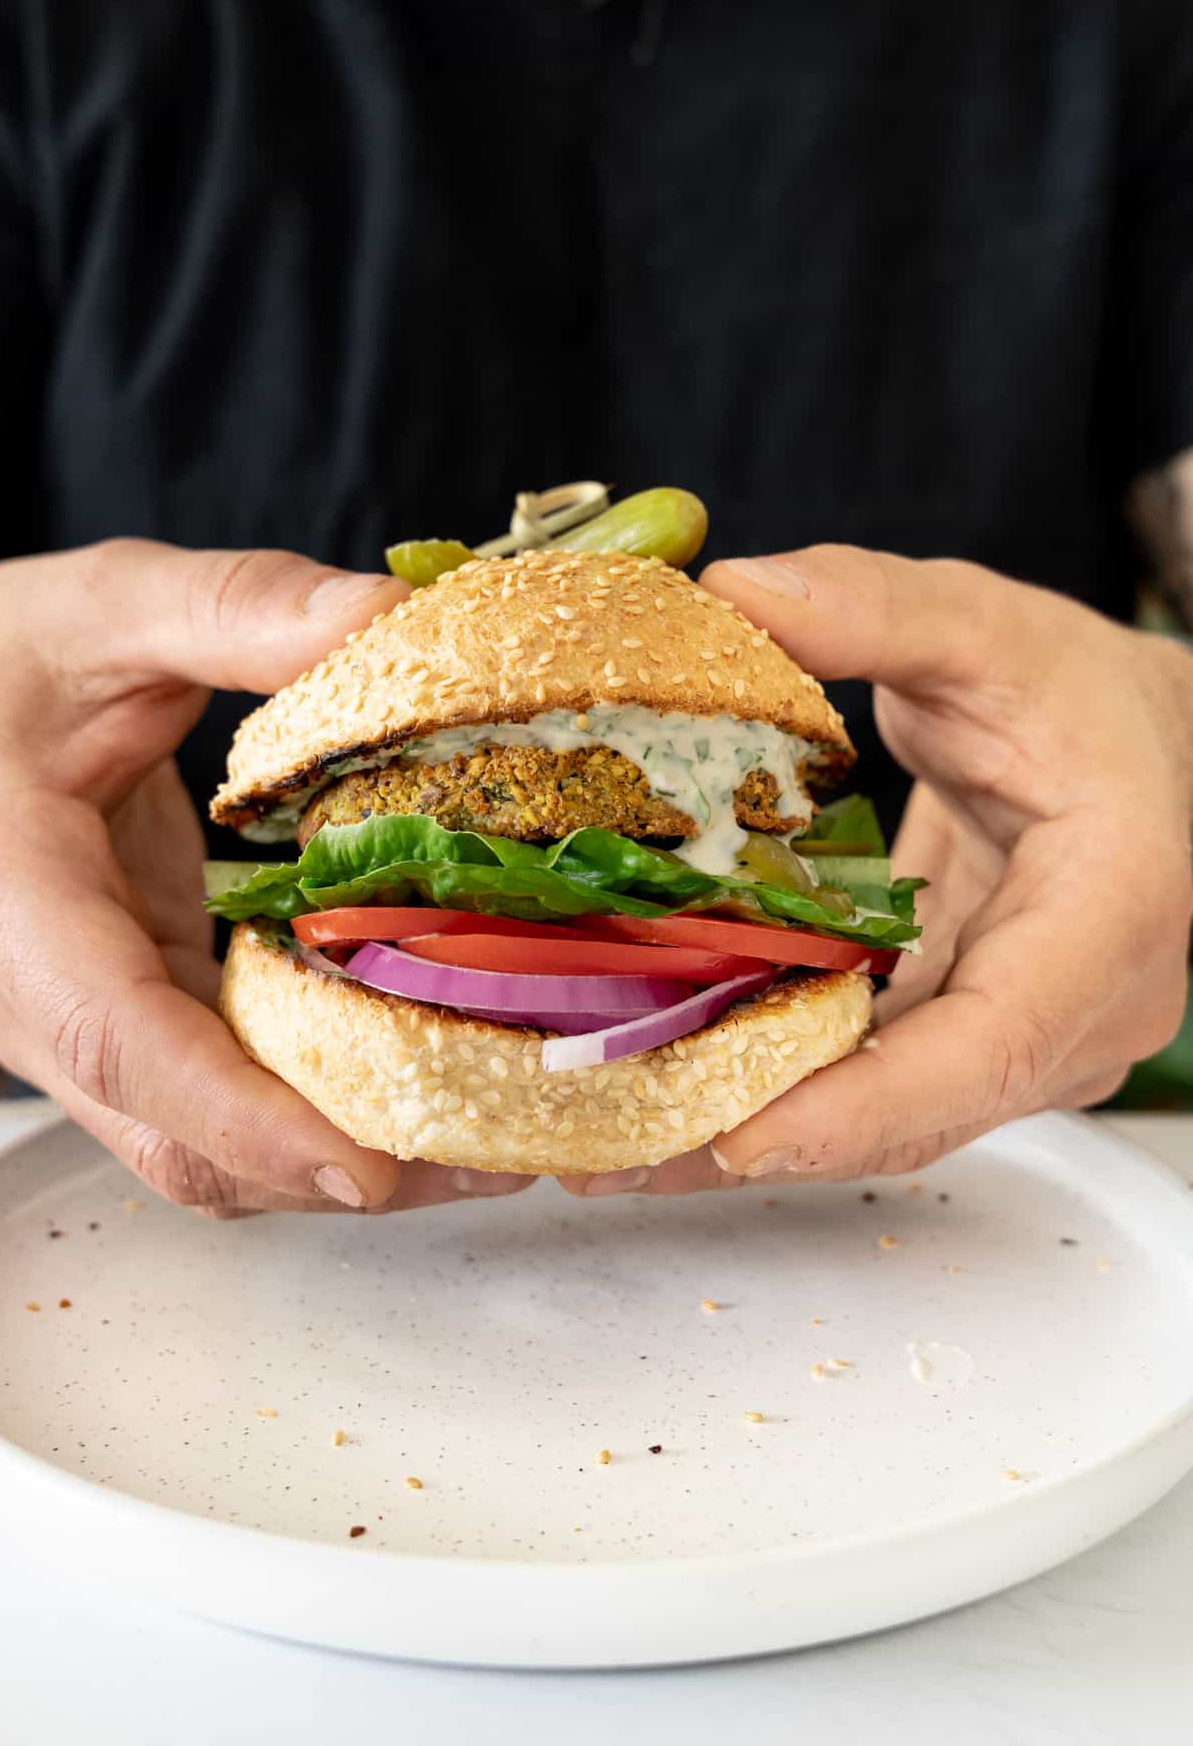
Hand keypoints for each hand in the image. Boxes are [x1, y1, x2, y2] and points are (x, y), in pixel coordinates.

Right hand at [0, 538, 533, 1214]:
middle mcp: (42, 1000)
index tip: (361, 1167)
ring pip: (210, 1145)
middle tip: (496, 1155)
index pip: (120, 1041)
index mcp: (15, 909)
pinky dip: (325, 1107)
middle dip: (338, 1169)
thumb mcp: (101, 609)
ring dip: (346, 1154)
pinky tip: (426, 1073)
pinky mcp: (142, 1011)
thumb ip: (235, 609)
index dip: (242, 1117)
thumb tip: (387, 619)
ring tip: (493, 1133)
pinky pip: (228, 1096)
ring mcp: (92, 1022)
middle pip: (184, 1142)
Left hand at [563, 544, 1192, 1196]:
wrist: (1149, 749)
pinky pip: (874, 1085)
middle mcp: (1076, 1015)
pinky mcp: (970, 1039)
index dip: (866, 1105)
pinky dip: (776, 1092)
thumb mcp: (989, 628)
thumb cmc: (1089, 697)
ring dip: (750, 1132)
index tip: (744, 1139)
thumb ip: (874, 609)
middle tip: (610, 1152)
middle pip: (917, 1113)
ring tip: (607, 1142)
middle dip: (763, 1139)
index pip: (991, 1045)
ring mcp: (1027, 1043)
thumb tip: (736, 592)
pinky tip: (667, 1083)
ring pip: (886, 1120)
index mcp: (1106, 920)